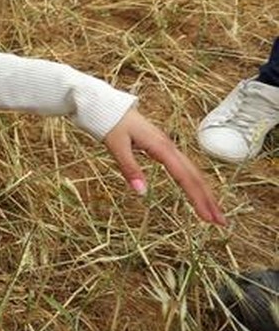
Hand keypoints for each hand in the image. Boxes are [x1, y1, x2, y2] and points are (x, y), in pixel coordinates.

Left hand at [102, 107, 225, 225]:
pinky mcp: (164, 149)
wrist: (108, 107)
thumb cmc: (111, 124)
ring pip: (192, 172)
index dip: (197, 198)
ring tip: (214, 213)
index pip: (185, 177)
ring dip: (205, 192)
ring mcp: (168, 148)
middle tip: (221, 222)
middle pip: (195, 176)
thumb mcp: (117, 146)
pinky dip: (194, 182)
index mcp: (161, 147)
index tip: (208, 218)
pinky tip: (197, 193)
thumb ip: (130, 169)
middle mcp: (170, 147)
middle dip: (209, 199)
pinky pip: (184, 168)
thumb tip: (142, 192)